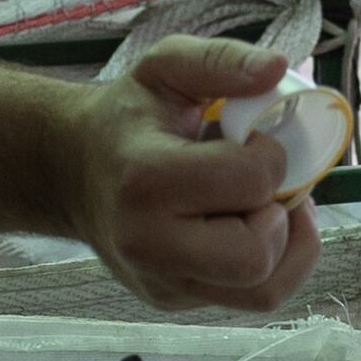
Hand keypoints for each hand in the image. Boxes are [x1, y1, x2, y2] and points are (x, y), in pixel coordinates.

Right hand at [55, 38, 323, 315]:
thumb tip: (276, 67)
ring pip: (263, 291)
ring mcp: (162, 282)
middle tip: (263, 184)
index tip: (253, 140)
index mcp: (145, 180)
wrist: (74, 170)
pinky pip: (251, 298)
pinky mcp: (174, 301)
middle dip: (278, 214)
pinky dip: (272, 263)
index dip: (272, 155)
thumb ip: (220, 60)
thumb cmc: (127, 118)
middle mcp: (149, 244)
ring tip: (268, 208)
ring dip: (285, 246)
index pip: (248, 182)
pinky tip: (254, 225)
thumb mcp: (164, 69)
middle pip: (254, 256)